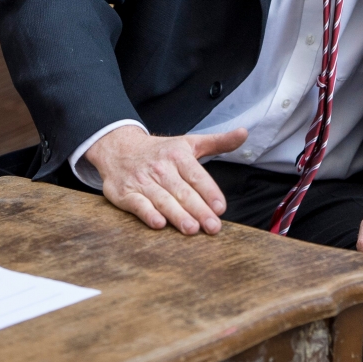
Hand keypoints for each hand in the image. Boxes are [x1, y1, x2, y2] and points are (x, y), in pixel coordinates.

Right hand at [86, 124, 247, 234]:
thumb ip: (218, 142)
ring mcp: (143, 181)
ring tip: (192, 229)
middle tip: (213, 227)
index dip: (209, 191)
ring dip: (177, 215)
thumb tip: (244, 133)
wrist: (118, 147)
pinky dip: (147, 214)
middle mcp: (161, 168)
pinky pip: (138, 204)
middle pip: (183, 191)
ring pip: (163, 199)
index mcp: (178, 155)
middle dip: (199, 210)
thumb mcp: (189, 142)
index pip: (196, 175)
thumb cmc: (160, 150)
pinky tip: (158, 224)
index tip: (220, 207)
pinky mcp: (126, 194)